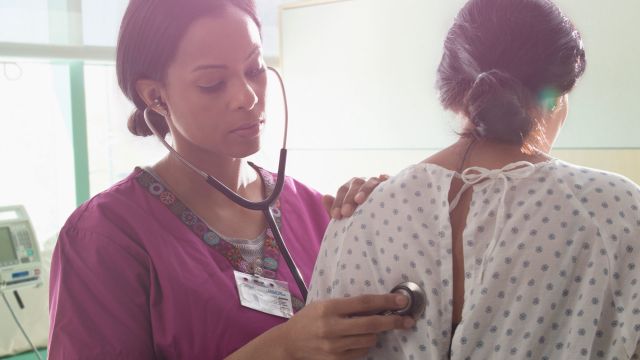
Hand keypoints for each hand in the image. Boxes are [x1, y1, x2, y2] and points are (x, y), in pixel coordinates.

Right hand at [278, 294, 414, 358]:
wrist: (289, 343)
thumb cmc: (309, 319)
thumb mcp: (324, 305)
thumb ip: (348, 305)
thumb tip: (378, 305)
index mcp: (329, 308)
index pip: (363, 303)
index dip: (385, 301)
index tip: (402, 301)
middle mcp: (332, 327)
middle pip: (372, 324)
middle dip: (393, 322)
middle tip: (407, 320)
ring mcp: (334, 347)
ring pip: (369, 340)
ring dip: (375, 334)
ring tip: (366, 330)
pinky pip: (361, 353)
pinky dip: (364, 346)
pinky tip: (355, 342)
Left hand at [323, 175, 389, 219]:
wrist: (376, 229)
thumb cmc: (358, 223)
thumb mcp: (344, 220)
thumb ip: (333, 209)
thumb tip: (325, 196)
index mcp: (351, 189)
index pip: (343, 190)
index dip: (338, 202)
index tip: (337, 215)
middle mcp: (363, 183)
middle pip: (355, 184)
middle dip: (349, 199)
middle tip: (346, 213)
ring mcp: (377, 184)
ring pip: (370, 182)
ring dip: (364, 190)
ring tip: (359, 200)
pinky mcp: (390, 187)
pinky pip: (389, 181)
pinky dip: (386, 179)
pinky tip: (383, 179)